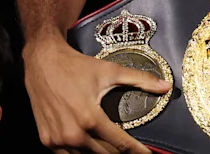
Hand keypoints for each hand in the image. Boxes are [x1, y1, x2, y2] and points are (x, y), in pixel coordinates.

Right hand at [24, 38, 169, 153]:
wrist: (44, 63)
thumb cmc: (77, 67)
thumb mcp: (111, 71)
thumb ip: (141, 81)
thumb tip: (165, 87)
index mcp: (91, 118)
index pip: (120, 144)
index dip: (137, 151)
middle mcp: (73, 133)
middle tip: (133, 152)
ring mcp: (58, 140)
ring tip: (115, 151)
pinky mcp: (47, 140)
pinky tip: (91, 150)